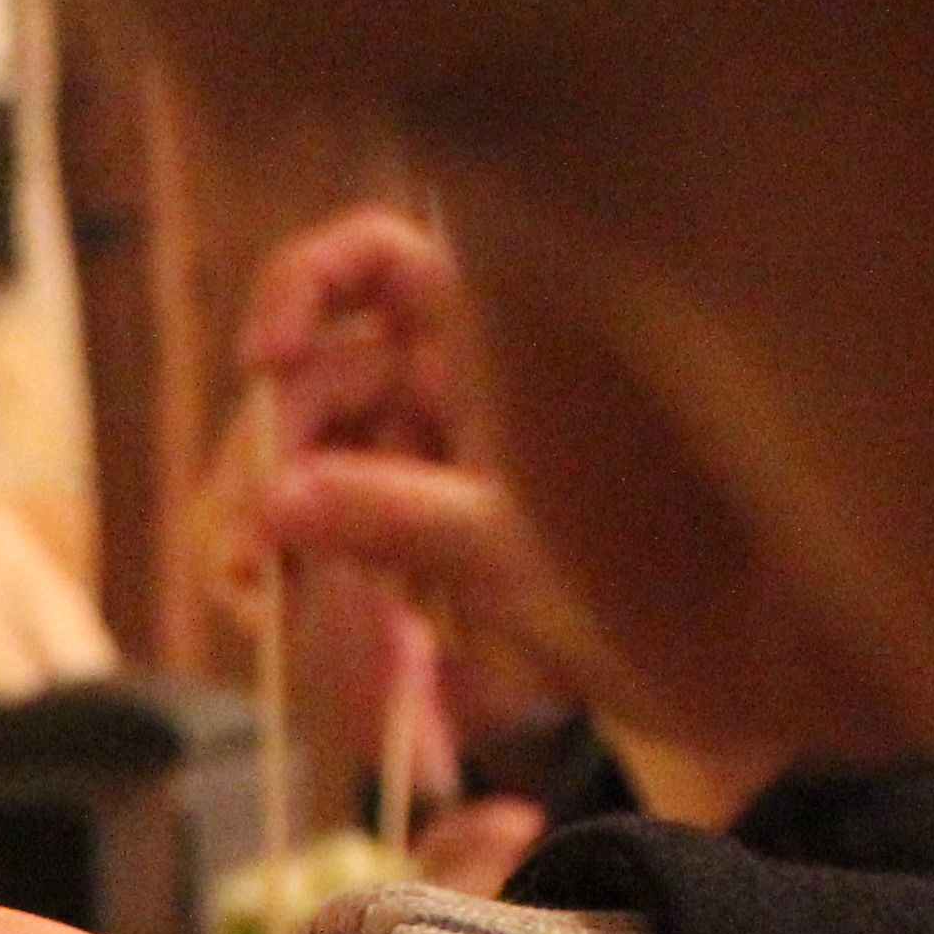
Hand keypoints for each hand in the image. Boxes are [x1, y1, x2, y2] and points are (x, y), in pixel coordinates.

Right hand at [222, 210, 595, 762]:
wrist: (682, 670)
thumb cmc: (637, 586)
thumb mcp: (516, 549)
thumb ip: (396, 517)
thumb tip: (273, 502)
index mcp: (481, 348)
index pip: (372, 262)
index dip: (304, 285)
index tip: (266, 358)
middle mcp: (430, 390)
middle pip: (307, 381)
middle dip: (264, 456)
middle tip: (251, 548)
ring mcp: (398, 462)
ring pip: (287, 461)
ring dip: (253, 524)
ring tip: (255, 595)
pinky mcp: (375, 536)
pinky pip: (297, 531)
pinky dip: (275, 567)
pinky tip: (269, 607)